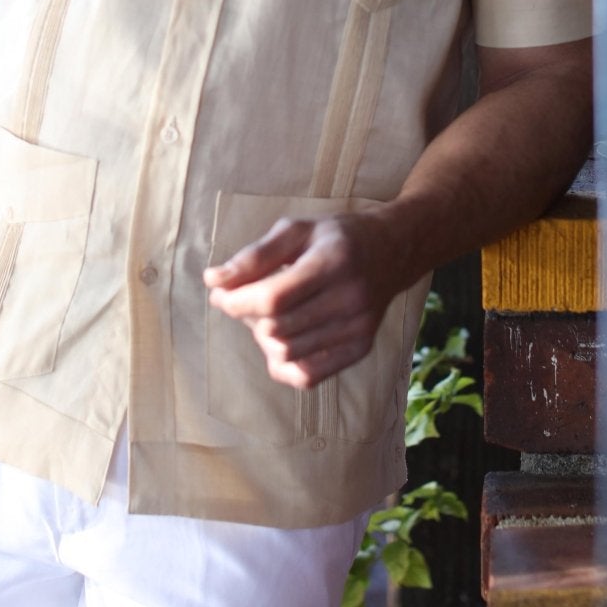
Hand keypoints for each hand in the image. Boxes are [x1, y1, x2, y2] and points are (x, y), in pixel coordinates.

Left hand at [204, 214, 398, 389]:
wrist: (393, 250)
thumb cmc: (336, 237)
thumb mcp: (296, 230)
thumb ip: (253, 256)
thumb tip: (213, 281)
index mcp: (333, 261)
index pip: (272, 298)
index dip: (235, 301)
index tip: (221, 293)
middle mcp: (350, 298)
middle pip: (276, 329)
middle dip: (246, 317)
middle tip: (246, 299)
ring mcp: (358, 328)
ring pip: (288, 354)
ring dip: (264, 338)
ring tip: (268, 316)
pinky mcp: (361, 348)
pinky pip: (308, 375)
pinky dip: (284, 363)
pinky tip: (283, 339)